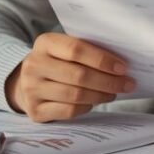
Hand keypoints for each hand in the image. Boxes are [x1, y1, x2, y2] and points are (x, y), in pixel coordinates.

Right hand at [5, 32, 134, 121]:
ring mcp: (31, 89)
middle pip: (79, 75)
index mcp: (45, 43)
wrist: (26, 82)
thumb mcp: (65, 48)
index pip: (76, 49)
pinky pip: (68, 111)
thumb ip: (87, 50)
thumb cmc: (57, 62)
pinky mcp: (35, 111)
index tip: (123, 67)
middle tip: (128, 84)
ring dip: (101, 95)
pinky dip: (87, 107)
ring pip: (75, 95)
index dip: (102, 59)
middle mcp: (34, 65)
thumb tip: (122, 64)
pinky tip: (94, 102)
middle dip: (108, 81)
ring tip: (114, 93)